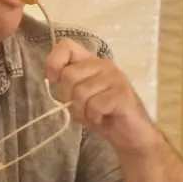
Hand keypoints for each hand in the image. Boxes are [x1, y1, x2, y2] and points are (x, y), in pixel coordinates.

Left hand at [46, 38, 158, 153]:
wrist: (130, 135)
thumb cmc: (102, 115)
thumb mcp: (78, 98)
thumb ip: (67, 84)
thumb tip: (52, 75)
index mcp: (91, 62)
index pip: (67, 46)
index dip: (54, 61)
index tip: (54, 78)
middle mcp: (104, 64)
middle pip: (69, 75)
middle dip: (69, 98)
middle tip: (83, 109)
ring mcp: (115, 77)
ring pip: (81, 93)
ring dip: (83, 112)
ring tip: (95, 115)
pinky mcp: (122, 93)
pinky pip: (95, 105)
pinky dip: (94, 117)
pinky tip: (103, 119)